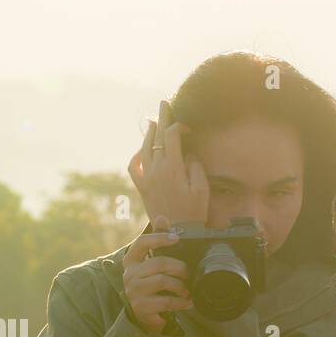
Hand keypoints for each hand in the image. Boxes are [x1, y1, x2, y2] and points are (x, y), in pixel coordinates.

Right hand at [121, 225, 191, 333]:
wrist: (143, 314)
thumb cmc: (150, 284)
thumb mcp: (152, 263)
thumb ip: (157, 242)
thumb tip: (161, 216)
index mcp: (131, 260)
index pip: (142, 243)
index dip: (159, 238)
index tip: (176, 238)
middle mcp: (129, 274)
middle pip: (159, 263)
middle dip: (180, 268)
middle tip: (189, 274)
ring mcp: (133, 291)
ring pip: (163, 281)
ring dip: (181, 286)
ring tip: (187, 290)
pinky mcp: (141, 307)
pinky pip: (166, 301)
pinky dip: (180, 302)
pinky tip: (187, 302)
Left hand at [128, 99, 208, 225]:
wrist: (177, 233)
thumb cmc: (194, 212)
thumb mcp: (202, 188)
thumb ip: (194, 167)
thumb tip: (187, 154)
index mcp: (172, 167)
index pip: (172, 136)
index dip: (180, 127)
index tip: (188, 128)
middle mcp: (156, 170)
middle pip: (157, 138)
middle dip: (162, 119)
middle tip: (164, 103)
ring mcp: (146, 179)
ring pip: (144, 149)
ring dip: (148, 134)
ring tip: (152, 122)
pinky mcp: (142, 188)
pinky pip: (134, 168)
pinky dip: (136, 155)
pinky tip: (142, 150)